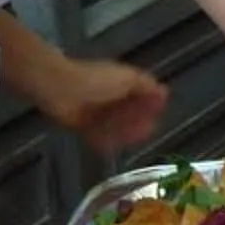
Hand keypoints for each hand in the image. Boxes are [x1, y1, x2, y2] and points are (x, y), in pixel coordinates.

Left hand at [39, 55, 169, 156]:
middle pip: (128, 112)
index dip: (151, 105)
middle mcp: (108, 97)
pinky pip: (98, 137)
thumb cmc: (95, 80)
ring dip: (124, 133)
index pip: (141, 95)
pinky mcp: (82, 126)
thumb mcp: (127, 78)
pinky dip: (106, 142)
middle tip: (148, 129)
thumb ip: (146, 86)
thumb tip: (164, 92)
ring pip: (115, 126)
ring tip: (132, 138)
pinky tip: (113, 146)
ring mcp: (95, 112)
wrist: (60, 89)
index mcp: (120, 82)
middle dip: (138, 121)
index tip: (159, 113)